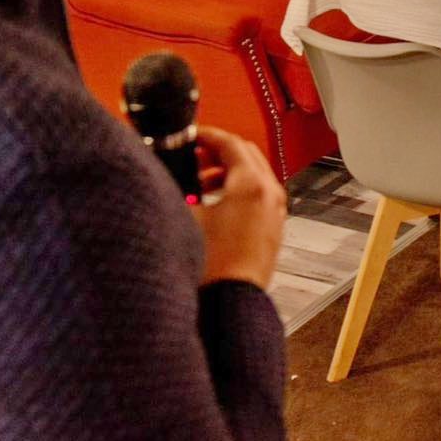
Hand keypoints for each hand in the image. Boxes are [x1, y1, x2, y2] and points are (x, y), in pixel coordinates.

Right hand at [191, 127, 285, 289]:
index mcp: (252, 185)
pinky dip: (237, 192)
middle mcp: (270, 195)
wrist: (229, 305)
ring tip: (198, 184)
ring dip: (226, 174)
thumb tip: (164, 174)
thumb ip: (176, 189)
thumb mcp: (185, 218)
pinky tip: (212, 207)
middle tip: (193, 157)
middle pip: (247, 156)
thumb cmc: (211, 268)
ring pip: (253, 177)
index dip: (207, 135)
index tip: (192, 135)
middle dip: (218, 153)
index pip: (231, 143)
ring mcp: (276, 213)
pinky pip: (257, 198)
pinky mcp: (273, 230)